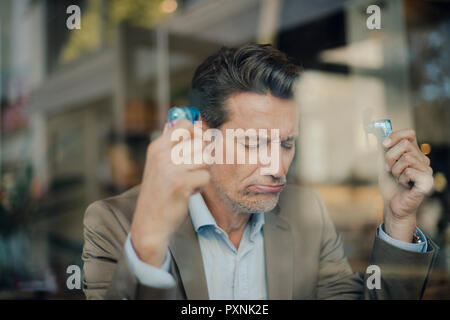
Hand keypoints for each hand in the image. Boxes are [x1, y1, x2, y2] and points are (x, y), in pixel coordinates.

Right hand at [130, 120, 209, 266]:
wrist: (149, 223)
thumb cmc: (160, 193)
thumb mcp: (160, 165)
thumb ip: (174, 146)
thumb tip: (197, 124)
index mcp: (156, 147)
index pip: (185, 125)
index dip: (197, 133)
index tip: (197, 147)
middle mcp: (162, 154)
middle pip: (200, 142)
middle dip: (203, 157)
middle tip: (194, 170)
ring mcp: (170, 169)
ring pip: (205, 159)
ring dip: (203, 171)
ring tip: (191, 180)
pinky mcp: (180, 184)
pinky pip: (205, 177)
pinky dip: (201, 186)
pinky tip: (189, 192)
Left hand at [378, 129, 432, 241]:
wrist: (392, 204)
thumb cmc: (390, 184)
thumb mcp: (383, 163)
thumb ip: (384, 148)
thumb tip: (379, 130)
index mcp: (414, 153)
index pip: (410, 133)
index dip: (396, 135)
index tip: (384, 144)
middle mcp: (423, 159)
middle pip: (404, 145)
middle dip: (390, 158)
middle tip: (390, 170)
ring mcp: (427, 170)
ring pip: (406, 158)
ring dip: (395, 171)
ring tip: (398, 179)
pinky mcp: (427, 182)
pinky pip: (410, 171)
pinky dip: (401, 179)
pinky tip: (405, 185)